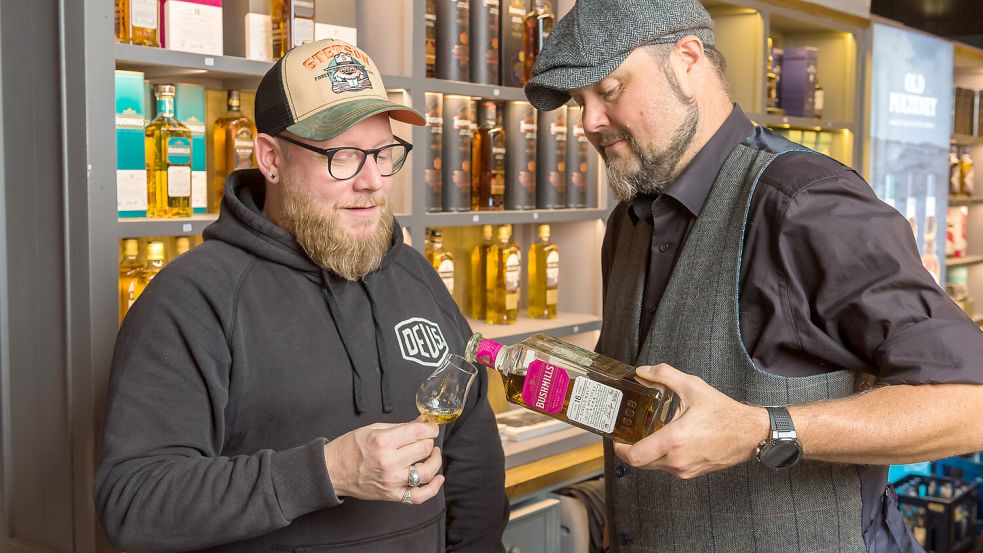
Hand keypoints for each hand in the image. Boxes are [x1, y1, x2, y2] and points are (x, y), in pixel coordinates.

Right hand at [323, 420, 444, 503]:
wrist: (332, 471)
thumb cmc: (349, 448)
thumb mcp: (373, 429)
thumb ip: (401, 426)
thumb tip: (423, 421)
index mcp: (383, 441)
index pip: (419, 432)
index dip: (430, 427)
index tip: (431, 426)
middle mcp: (389, 462)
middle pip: (424, 449)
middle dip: (429, 441)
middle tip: (425, 438)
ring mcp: (391, 481)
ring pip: (427, 471)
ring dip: (434, 461)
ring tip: (432, 454)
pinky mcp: (392, 495)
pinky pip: (419, 496)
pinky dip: (433, 489)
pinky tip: (438, 478)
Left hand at [613, 364, 769, 478]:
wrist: (750, 434)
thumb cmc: (724, 413)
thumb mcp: (692, 386)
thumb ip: (664, 375)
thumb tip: (643, 372)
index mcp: (673, 441)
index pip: (634, 456)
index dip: (619, 449)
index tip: (616, 439)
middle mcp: (677, 460)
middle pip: (640, 462)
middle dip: (631, 448)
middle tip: (628, 433)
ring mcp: (684, 470)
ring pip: (654, 466)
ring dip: (647, 452)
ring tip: (648, 433)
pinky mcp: (691, 473)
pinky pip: (667, 468)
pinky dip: (661, 456)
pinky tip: (665, 440)